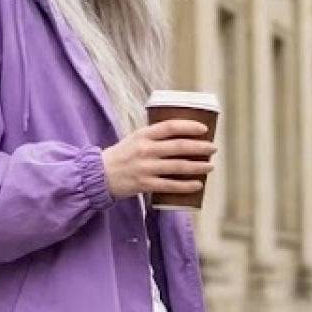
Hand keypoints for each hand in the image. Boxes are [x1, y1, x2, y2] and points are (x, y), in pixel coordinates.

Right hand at [102, 119, 216, 199]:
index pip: (170, 127)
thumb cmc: (121, 156)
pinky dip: (186, 185)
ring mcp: (145, 168)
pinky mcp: (144, 184)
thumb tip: (181, 135)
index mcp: (143, 135)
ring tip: (210, 166)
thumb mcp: (134, 139)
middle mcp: (145, 150)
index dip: (189, 127)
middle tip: (213, 149)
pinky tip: (197, 184)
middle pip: (179, 147)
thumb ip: (154, 136)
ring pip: (178, 166)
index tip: (204, 129)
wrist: (99, 176)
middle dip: (200, 148)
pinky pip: (170, 185)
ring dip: (198, 166)